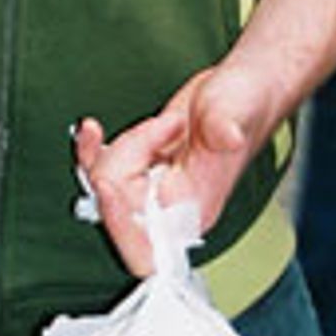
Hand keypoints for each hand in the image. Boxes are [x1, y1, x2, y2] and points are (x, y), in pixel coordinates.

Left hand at [73, 65, 262, 276]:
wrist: (240, 88)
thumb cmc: (245, 102)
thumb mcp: (235, 108)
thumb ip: (226, 125)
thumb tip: (229, 136)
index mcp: (194, 210)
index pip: (147, 247)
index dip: (120, 226)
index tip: (107, 186)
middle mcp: (169, 208)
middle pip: (116, 205)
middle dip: (125, 157)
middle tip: (163, 126)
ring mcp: (150, 189)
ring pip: (102, 186)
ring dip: (107, 150)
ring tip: (156, 122)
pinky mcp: (137, 168)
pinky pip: (99, 170)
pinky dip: (89, 149)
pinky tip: (91, 129)